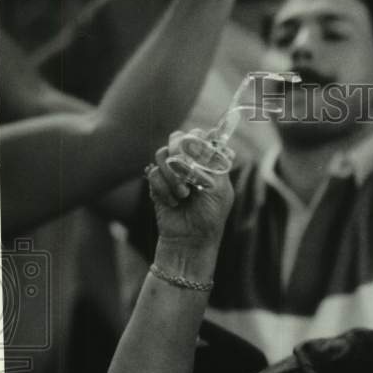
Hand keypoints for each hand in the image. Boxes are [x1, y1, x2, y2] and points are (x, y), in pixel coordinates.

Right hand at [147, 129, 234, 249]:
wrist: (190, 239)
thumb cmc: (210, 215)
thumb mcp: (219, 187)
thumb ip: (213, 161)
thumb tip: (212, 133)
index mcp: (208, 161)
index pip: (199, 135)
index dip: (197, 141)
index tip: (199, 157)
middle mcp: (189, 163)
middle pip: (177, 138)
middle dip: (181, 155)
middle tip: (188, 173)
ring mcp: (171, 171)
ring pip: (162, 153)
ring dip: (173, 176)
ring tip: (184, 195)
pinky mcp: (157, 183)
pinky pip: (153, 173)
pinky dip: (163, 189)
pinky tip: (173, 203)